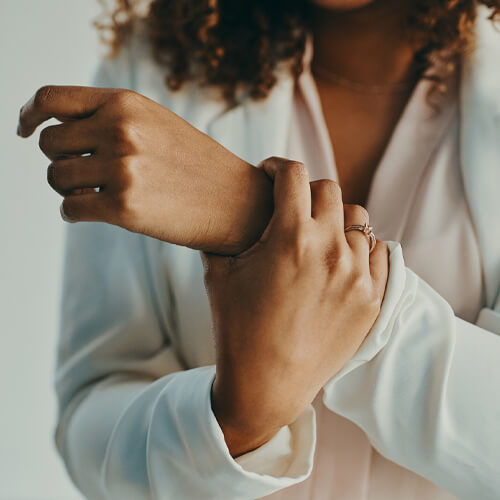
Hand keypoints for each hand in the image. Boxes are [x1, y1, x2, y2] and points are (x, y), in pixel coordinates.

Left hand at [17, 85, 272, 253]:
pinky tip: (97, 213)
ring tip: (96, 194)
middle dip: (60, 161)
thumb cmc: (196, 165)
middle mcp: (120, 130)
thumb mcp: (156, 124)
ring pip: (55, 178)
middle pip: (48, 144)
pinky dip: (75, 213)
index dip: (28, 114)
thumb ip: (110, 119)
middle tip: (83, 175)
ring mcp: (122, 169)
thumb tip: (54, 129)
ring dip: (68, 189)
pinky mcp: (124, 208)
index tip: (24, 129)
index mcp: (126, 104)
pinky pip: (70, 209)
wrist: (238, 202)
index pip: (52, 100)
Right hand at [202, 157, 388, 456]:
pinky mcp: (372, 298)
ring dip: (335, 218)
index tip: (270, 174)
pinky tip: (340, 257)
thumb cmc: (236, 329)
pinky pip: (378, 251)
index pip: (294, 174)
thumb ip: (224, 233)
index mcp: (291, 237)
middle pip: (329, 190)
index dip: (278, 166)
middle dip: (306, 191)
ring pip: (357, 219)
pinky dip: (360, 247)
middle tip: (292, 206)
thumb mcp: (218, 274)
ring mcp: (357, 275)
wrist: (267, 383)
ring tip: (318, 235)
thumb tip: (225, 210)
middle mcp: (331, 249)